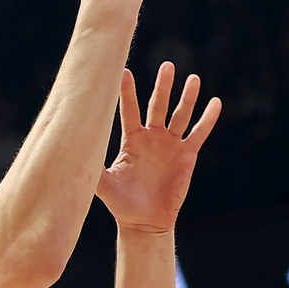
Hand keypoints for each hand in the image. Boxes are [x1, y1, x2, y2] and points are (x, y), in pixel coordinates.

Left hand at [96, 61, 219, 234]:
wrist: (145, 221)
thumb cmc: (122, 203)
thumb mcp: (104, 185)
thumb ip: (93, 169)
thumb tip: (73, 153)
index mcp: (132, 140)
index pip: (130, 111)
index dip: (127, 93)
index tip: (123, 71)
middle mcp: (152, 137)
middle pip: (158, 106)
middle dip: (163, 87)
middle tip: (167, 66)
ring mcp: (170, 145)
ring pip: (180, 115)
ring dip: (187, 97)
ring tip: (192, 78)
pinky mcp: (186, 155)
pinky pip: (199, 134)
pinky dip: (207, 119)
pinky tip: (215, 102)